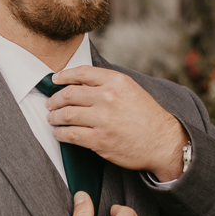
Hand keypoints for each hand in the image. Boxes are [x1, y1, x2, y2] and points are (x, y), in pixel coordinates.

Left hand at [46, 66, 188, 181]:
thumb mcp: (131, 90)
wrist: (164, 142)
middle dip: (55, 99)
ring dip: (55, 117)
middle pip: (69, 94)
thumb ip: (108, 83)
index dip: (63, 76)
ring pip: (66, 114)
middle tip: (50, 104)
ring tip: (52, 119)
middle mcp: (108, 97)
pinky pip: (71, 134)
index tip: (55, 80)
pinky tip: (59, 133)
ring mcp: (103, 119)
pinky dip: (60, 134)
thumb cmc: (147, 116)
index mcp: (116, 81)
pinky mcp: (99, 140)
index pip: (81, 73)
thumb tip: (80, 82)